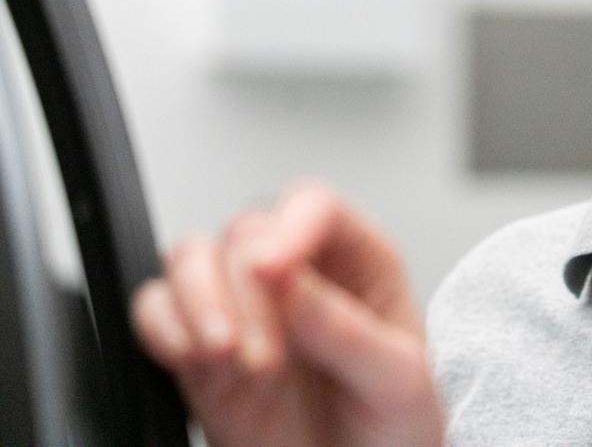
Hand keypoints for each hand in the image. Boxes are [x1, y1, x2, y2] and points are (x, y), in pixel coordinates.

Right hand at [131, 182, 443, 446]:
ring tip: (223, 355)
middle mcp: (297, 273)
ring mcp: (245, 308)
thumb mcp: (398, 382)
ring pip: (192, 255)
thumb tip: (295, 283)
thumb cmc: (394, 425)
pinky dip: (161, 326)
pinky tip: (189, 358)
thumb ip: (349, 331)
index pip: (314, 206)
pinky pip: (155, 307)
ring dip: (197, 300)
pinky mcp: (200, 348)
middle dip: (245, 290)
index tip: (276, 269)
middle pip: (246, 231)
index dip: (289, 226)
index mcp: (359, 262)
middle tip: (263, 356)